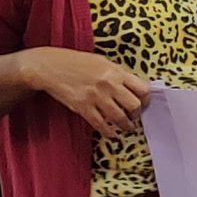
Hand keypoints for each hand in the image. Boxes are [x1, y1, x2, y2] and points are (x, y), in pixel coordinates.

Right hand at [25, 48, 149, 136]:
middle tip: (135, 116)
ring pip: (120, 118)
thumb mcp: (101, 62)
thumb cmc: (75, 62)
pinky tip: (112, 135)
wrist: (49, 67)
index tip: (144, 103)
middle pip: (134, 105)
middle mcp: (109, 85)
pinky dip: (109, 132)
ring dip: (126, 126)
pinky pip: (101, 125)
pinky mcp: (83, 108)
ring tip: (127, 127)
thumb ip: (117, 74)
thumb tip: (132, 86)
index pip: (142, 89)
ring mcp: (96, 97)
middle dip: (137, 114)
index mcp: (116, 72)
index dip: (146, 99)